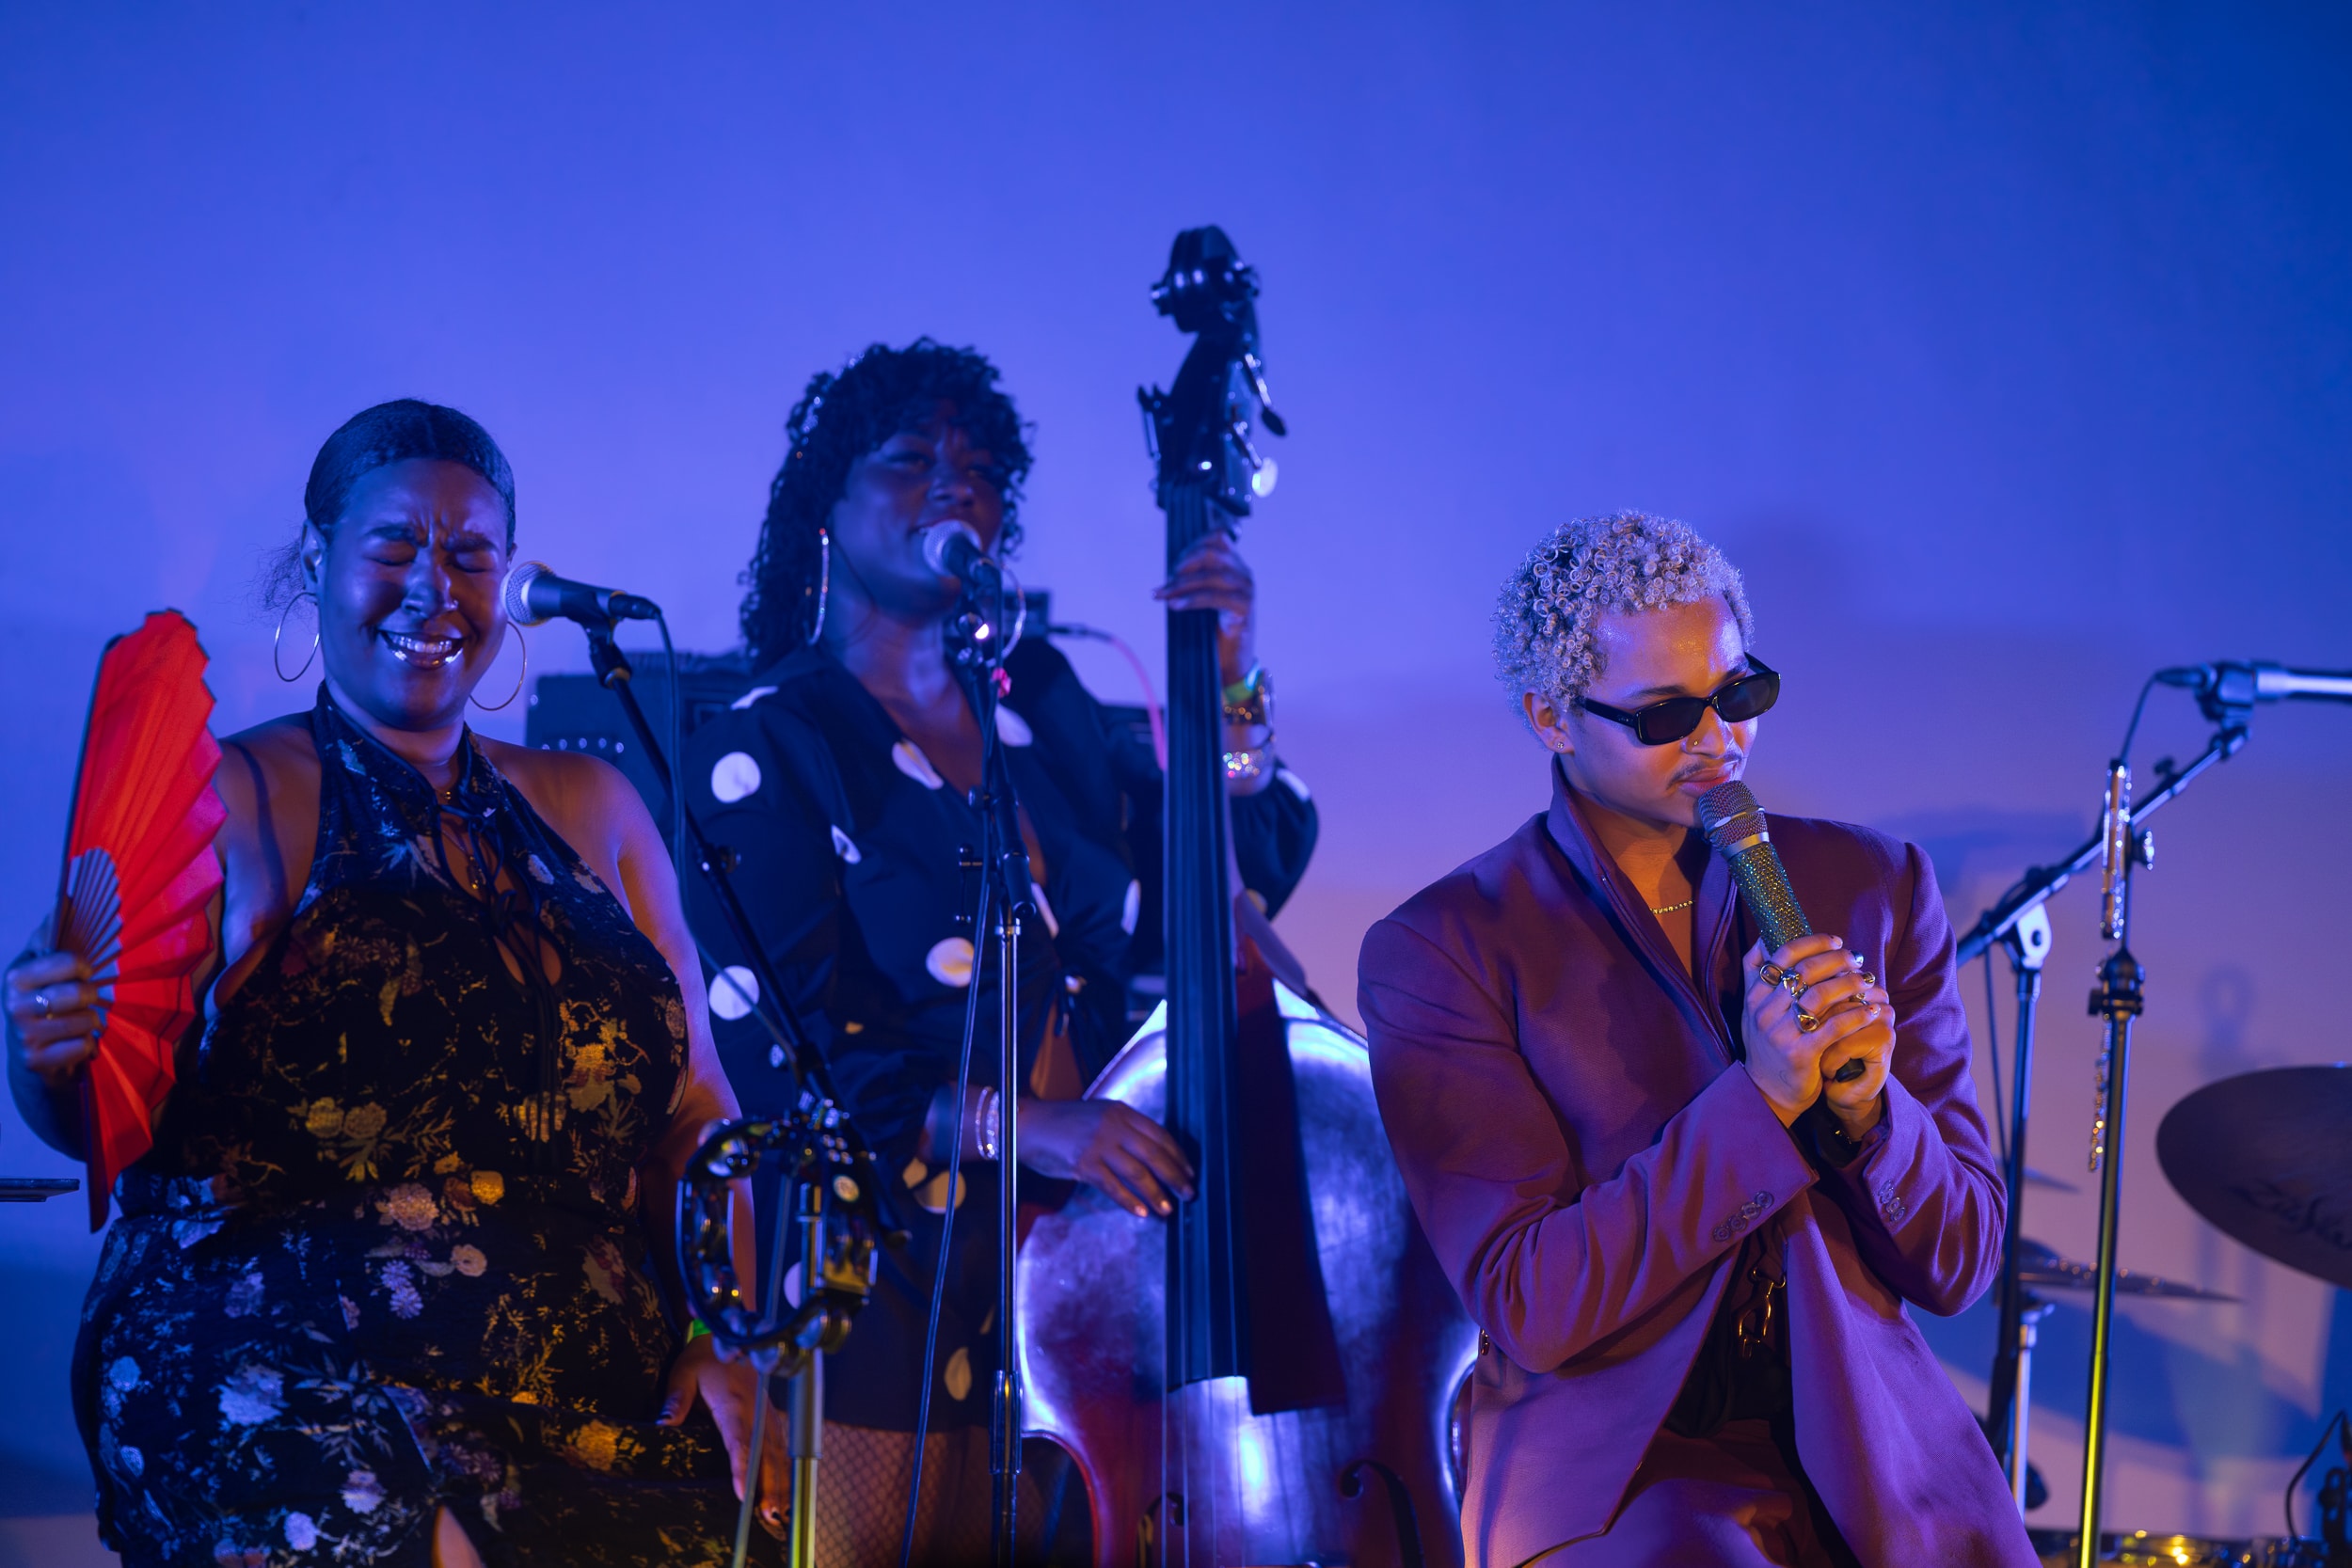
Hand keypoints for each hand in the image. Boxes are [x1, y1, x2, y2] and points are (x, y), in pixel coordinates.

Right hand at [6, 948, 101, 1089]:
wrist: (29, 1053)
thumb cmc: (40, 1001)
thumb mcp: (38, 966)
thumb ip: (50, 935)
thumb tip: (65, 898)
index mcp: (16, 977)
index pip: (67, 962)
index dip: (83, 966)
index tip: (82, 970)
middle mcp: (15, 1005)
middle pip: (79, 993)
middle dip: (90, 995)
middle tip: (84, 998)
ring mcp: (25, 1035)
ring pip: (85, 1020)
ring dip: (90, 1021)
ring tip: (78, 1020)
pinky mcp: (37, 1060)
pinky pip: (83, 1045)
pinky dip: (87, 1044)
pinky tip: (73, 1041)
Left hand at [659, 1333, 788, 1532]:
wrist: (729, 1334)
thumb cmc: (703, 1356)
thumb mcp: (684, 1373)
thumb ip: (676, 1399)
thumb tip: (664, 1423)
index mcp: (734, 1402)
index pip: (740, 1441)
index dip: (743, 1468)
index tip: (743, 1493)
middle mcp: (755, 1411)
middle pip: (766, 1453)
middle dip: (769, 1485)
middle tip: (768, 1515)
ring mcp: (766, 1414)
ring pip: (778, 1452)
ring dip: (780, 1482)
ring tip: (778, 1512)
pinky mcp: (769, 1416)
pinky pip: (780, 1445)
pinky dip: (783, 1468)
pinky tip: (783, 1488)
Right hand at [1018, 1098, 1195, 1217]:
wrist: (1028, 1125)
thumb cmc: (1064, 1123)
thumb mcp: (1099, 1115)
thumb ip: (1124, 1128)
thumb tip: (1152, 1153)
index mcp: (1121, 1112)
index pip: (1160, 1134)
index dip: (1178, 1155)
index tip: (1189, 1171)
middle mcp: (1113, 1125)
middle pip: (1154, 1154)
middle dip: (1175, 1176)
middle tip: (1189, 1194)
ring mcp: (1098, 1145)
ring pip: (1137, 1173)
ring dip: (1155, 1193)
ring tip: (1168, 1209)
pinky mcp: (1083, 1164)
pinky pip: (1113, 1187)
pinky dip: (1129, 1201)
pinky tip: (1140, 1212)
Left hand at [1155, 533, 1255, 686]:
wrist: (1231, 660)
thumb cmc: (1214, 628)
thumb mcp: (1204, 597)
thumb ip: (1195, 579)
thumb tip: (1170, 573)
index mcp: (1236, 565)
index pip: (1218, 537)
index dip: (1193, 545)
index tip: (1175, 565)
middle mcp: (1244, 573)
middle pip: (1212, 553)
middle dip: (1184, 564)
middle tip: (1166, 582)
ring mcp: (1247, 589)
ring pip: (1211, 575)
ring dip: (1181, 585)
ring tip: (1161, 595)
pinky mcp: (1244, 607)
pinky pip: (1213, 597)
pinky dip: (1191, 600)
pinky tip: (1175, 606)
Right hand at [1738, 936, 1890, 1129]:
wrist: (1768, 1092)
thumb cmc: (1769, 1046)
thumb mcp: (1753, 1011)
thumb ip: (1755, 977)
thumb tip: (1765, 939)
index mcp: (1754, 997)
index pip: (1781, 956)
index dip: (1812, 943)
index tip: (1835, 940)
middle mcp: (1763, 1012)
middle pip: (1803, 972)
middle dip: (1835, 960)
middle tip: (1855, 958)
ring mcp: (1780, 1034)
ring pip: (1820, 996)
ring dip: (1848, 984)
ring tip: (1866, 980)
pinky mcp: (1800, 1054)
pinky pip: (1833, 1027)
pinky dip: (1856, 1016)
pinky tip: (1871, 1010)